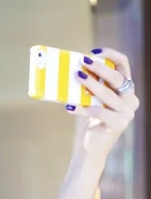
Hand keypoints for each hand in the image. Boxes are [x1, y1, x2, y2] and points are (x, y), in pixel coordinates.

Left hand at [66, 47, 139, 164]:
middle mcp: (130, 98)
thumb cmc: (88, 119)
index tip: (93, 52)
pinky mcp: (119, 124)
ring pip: (108, 94)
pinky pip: (99, 112)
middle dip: (99, 68)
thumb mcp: (88, 98)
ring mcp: (127, 112)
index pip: (123, 65)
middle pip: (117, 77)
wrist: (90, 146)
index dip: (110, 55)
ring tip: (77, 78)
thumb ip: (86, 85)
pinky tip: (69, 106)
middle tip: (82, 62)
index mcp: (125, 88)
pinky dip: (82, 108)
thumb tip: (71, 68)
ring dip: (91, 85)